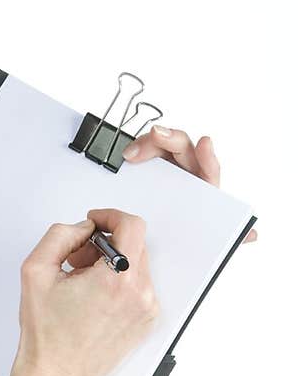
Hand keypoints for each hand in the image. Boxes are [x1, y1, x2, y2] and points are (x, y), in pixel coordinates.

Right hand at [122, 124, 257, 243]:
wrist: (169, 239)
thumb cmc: (190, 230)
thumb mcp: (207, 236)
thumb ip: (229, 236)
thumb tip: (252, 235)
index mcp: (203, 185)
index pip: (208, 166)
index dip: (208, 155)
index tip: (205, 143)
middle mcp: (187, 171)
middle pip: (180, 146)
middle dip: (167, 138)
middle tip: (154, 136)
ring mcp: (167, 169)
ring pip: (160, 147)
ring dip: (146, 145)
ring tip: (131, 154)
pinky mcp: (148, 172)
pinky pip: (142, 156)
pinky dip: (133, 153)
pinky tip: (124, 158)